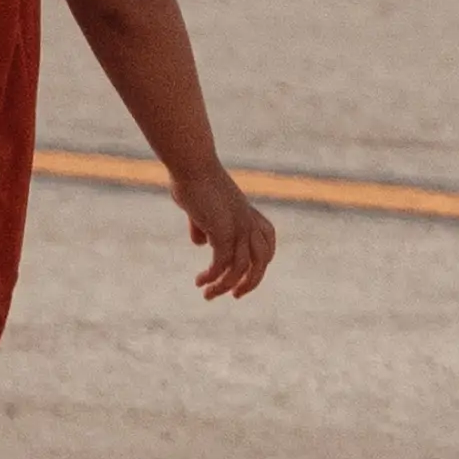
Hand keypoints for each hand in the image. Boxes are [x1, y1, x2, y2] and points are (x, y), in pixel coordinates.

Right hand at [175, 167, 279, 300]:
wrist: (191, 163)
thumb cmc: (192, 178)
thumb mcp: (201, 206)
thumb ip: (204, 224)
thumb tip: (201, 243)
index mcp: (246, 212)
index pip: (267, 241)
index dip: (260, 261)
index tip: (242, 273)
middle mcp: (247, 222)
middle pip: (262, 260)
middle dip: (251, 281)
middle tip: (234, 295)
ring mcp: (238, 227)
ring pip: (242, 268)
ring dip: (225, 285)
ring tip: (208, 295)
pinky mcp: (224, 231)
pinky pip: (223, 264)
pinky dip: (213, 277)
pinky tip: (200, 281)